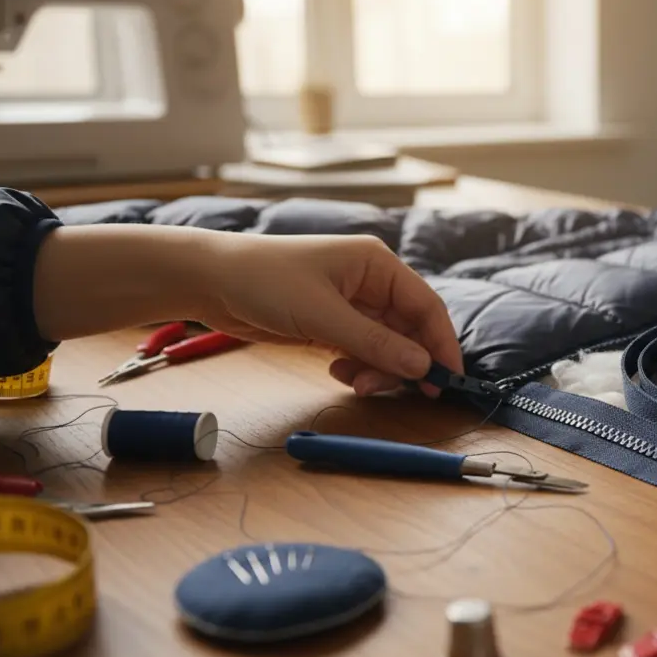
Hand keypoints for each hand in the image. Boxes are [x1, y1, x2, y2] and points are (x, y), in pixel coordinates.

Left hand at [33, 225, 461, 396]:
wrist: (209, 280)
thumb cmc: (264, 280)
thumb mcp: (322, 315)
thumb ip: (375, 342)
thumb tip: (421, 366)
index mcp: (377, 265)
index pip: (427, 306)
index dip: (441, 344)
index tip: (447, 380)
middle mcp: (370, 282)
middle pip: (409, 330)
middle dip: (404, 363)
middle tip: (393, 392)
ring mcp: (351, 304)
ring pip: (387, 345)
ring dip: (379, 369)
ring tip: (355, 382)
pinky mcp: (332, 323)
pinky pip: (363, 350)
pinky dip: (358, 366)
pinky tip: (337, 371)